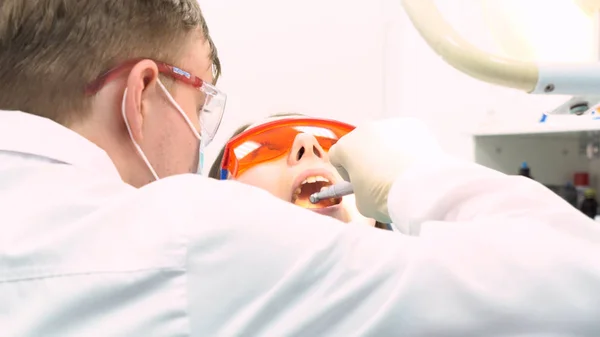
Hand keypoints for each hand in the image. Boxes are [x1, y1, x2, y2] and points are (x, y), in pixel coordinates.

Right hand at [329, 117, 443, 222]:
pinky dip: (407, 149)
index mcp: (347, 147)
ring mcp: (390, 125)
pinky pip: (405, 138)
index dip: (345, 171)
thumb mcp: (361, 203)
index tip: (356, 183)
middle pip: (361, 144)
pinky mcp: (413, 125)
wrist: (421, 189)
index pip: (337, 156)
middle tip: (379, 180)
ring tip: (400, 175)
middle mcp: (366, 130)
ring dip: (388, 153)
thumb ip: (359, 190)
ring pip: (384, 139)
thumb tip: (368, 188)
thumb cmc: (387, 197)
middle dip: (367, 159)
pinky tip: (414, 167)